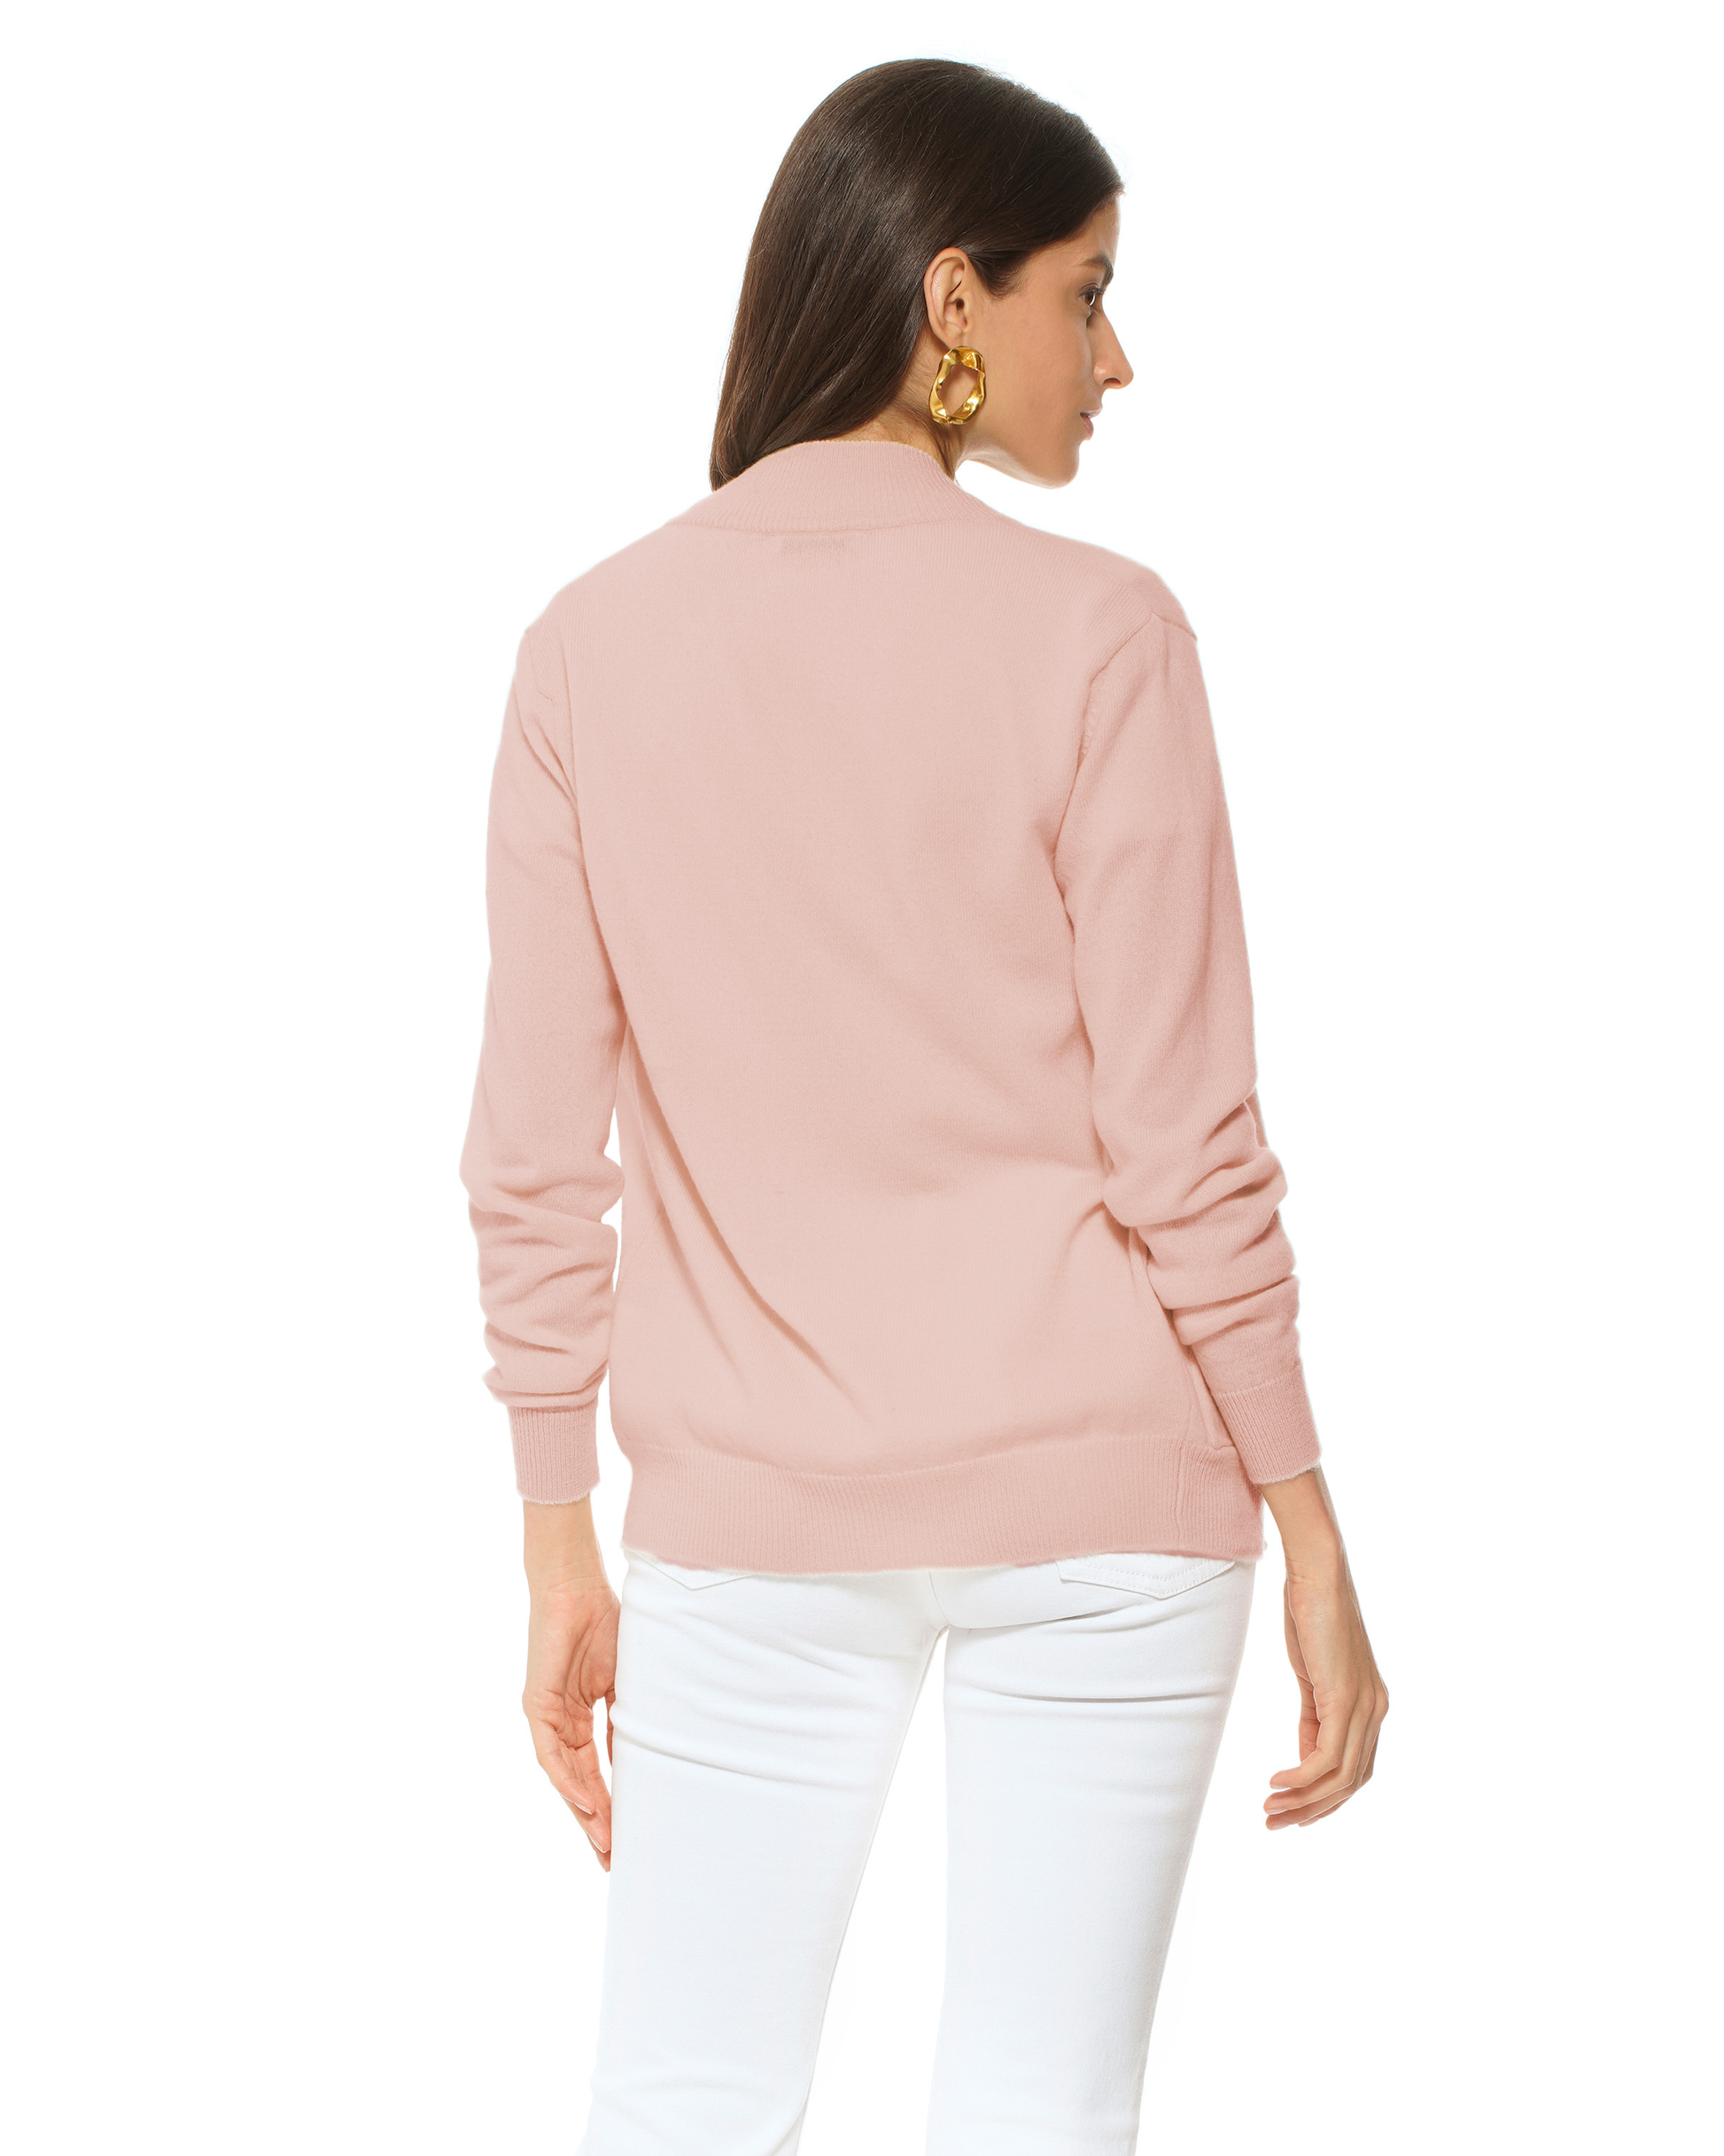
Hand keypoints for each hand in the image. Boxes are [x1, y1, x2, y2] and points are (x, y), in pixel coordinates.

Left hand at [521, 1497, 615, 1868]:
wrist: (576, 1585)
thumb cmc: (604, 1622)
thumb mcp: (625, 1679)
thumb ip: (628, 1716)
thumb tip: (645, 1755)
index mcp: (580, 1715)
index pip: (597, 1771)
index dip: (611, 1804)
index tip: (628, 1837)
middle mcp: (560, 1722)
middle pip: (579, 1784)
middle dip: (596, 1822)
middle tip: (613, 1859)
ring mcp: (547, 1716)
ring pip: (565, 1777)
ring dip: (583, 1811)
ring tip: (604, 1843)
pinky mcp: (536, 1705)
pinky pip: (551, 1753)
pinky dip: (568, 1780)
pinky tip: (585, 1804)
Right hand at [1258, 1466, 1388, 1829]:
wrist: (1317, 1574)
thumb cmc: (1310, 1614)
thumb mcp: (1312, 1675)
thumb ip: (1315, 1715)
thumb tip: (1306, 1754)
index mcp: (1372, 1705)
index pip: (1355, 1769)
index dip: (1326, 1799)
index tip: (1292, 1812)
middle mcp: (1376, 1711)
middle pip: (1351, 1782)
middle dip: (1313, 1810)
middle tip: (1275, 1822)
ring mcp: (1365, 1706)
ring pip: (1340, 1777)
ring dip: (1303, 1801)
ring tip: (1270, 1809)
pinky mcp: (1346, 1698)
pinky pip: (1327, 1757)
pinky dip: (1301, 1778)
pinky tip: (1276, 1782)